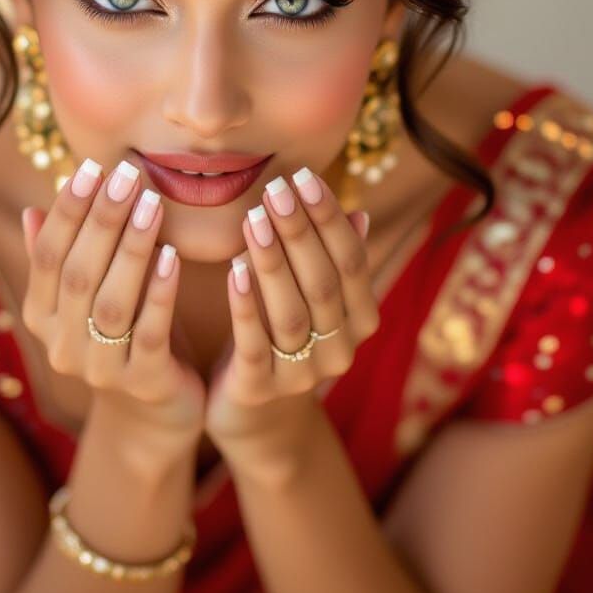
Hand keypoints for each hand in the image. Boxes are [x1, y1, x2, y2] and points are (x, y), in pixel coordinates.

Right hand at [20, 156, 205, 449]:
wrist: (153, 413)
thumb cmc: (122, 335)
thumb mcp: (88, 298)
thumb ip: (62, 259)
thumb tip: (31, 210)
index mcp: (42, 317)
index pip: (48, 256)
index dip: (67, 210)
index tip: (91, 167)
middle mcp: (62, 345)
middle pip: (78, 274)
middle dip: (102, 220)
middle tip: (127, 175)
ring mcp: (100, 368)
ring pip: (112, 302)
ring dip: (132, 249)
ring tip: (152, 204)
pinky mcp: (143, 382)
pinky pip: (150, 332)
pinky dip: (160, 293)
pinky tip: (173, 256)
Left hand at [204, 167, 377, 461]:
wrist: (255, 416)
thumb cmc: (283, 339)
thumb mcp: (312, 300)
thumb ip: (333, 261)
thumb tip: (360, 214)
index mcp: (359, 322)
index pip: (350, 262)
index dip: (328, 218)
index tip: (304, 177)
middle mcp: (340, 349)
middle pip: (323, 283)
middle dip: (300, 231)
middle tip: (275, 188)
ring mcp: (302, 374)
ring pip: (291, 312)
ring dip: (273, 262)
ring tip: (254, 218)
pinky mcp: (259, 389)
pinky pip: (254, 344)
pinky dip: (245, 304)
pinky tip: (233, 267)